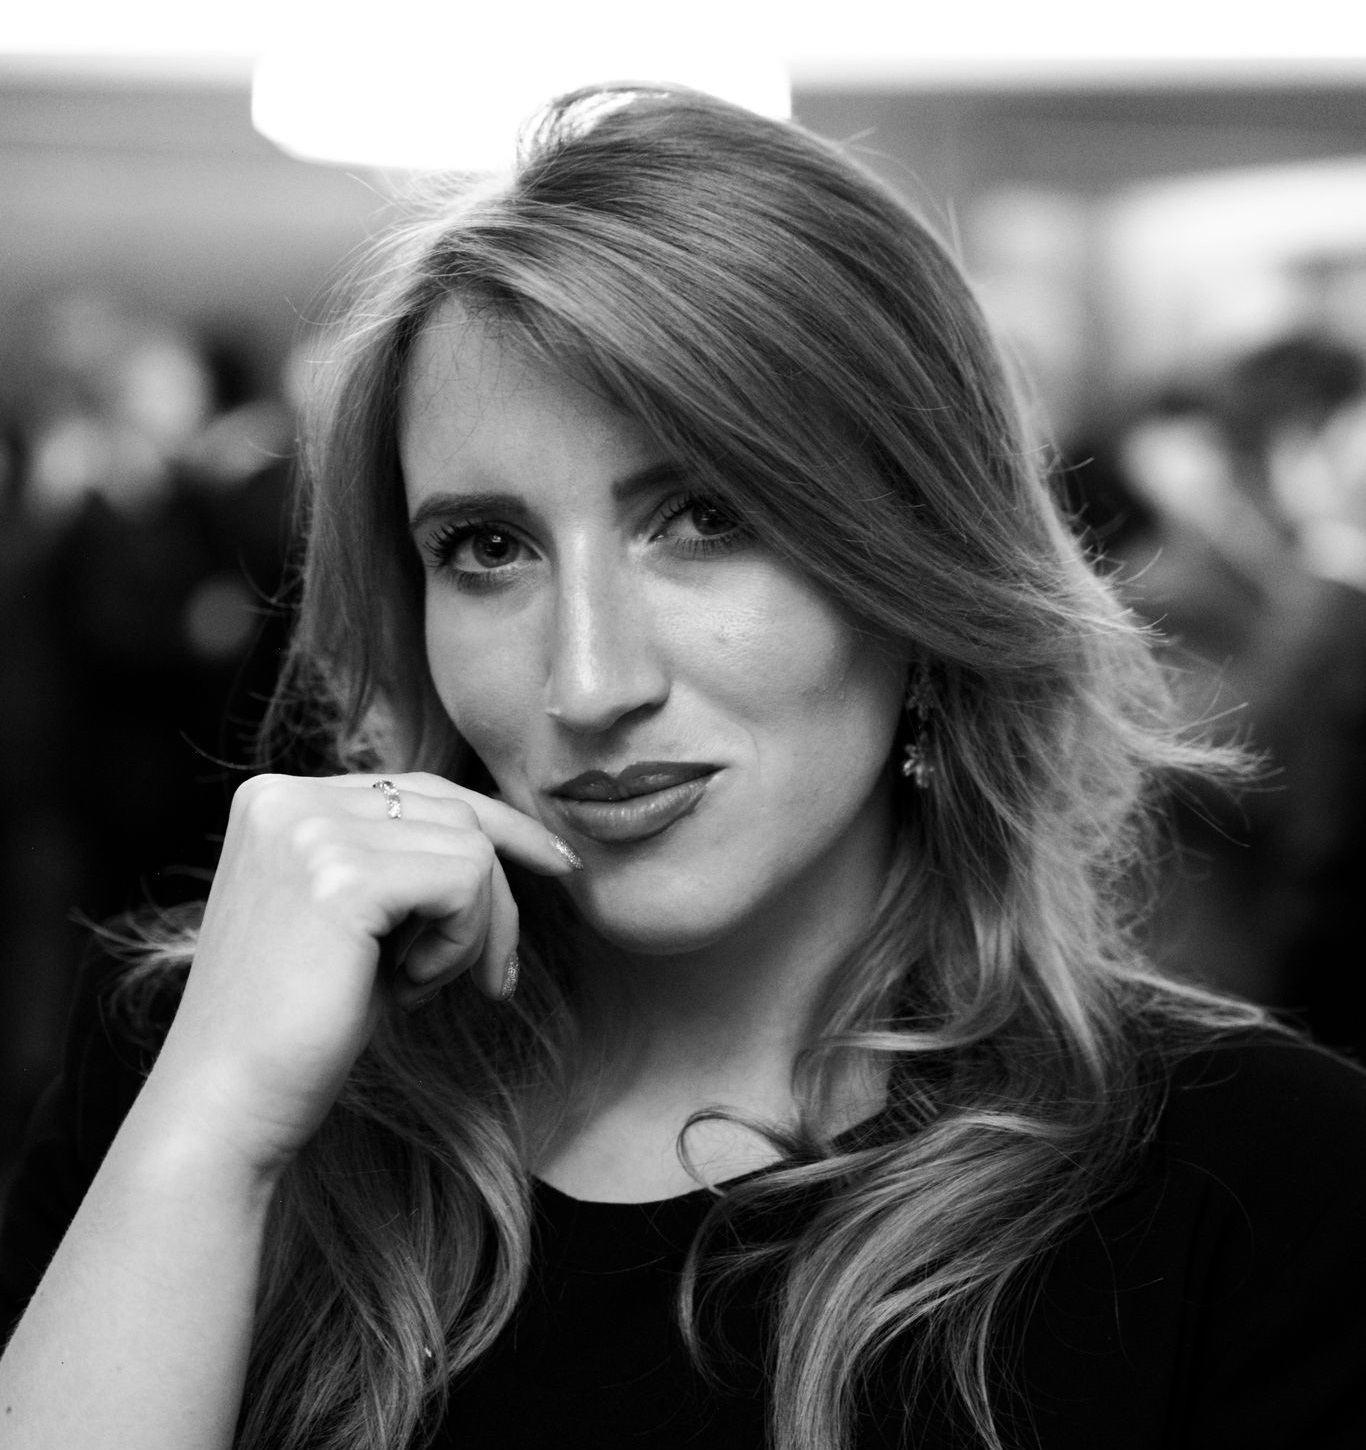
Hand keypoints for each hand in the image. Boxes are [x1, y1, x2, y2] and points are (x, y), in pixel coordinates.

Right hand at [140, 771, 577, 1178]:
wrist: (228, 1107)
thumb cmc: (300, 1025)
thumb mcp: (355, 919)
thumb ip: (400, 859)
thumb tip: (505, 836)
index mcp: (278, 799)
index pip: (419, 789)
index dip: (498, 827)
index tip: (560, 865)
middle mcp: (288, 797)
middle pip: (454, 812)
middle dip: (496, 896)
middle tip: (494, 978)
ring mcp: (309, 830)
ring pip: (471, 847)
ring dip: (475, 929)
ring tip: (421, 985)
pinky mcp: (342, 876)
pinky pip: (466, 880)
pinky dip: (463, 941)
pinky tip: (410, 988)